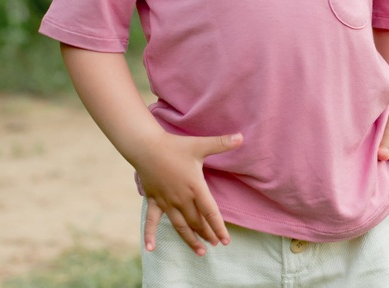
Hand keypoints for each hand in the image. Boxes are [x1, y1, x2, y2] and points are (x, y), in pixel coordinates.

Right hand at [137, 131, 243, 255]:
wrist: (147, 147)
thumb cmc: (175, 146)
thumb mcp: (200, 144)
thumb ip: (221, 143)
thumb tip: (241, 137)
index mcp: (195, 187)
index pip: (210, 212)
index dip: (218, 227)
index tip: (225, 241)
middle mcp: (181, 199)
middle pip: (197, 222)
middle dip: (207, 234)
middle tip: (215, 244)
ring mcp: (166, 202)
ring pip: (180, 226)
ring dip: (190, 239)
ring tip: (199, 251)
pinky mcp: (154, 200)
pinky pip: (151, 221)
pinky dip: (150, 235)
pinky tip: (150, 249)